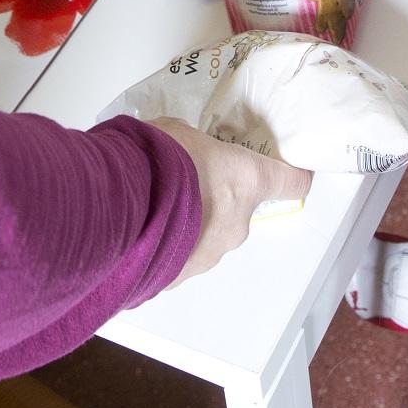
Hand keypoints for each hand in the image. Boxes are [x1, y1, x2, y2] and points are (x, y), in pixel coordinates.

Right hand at [150, 118, 313, 285]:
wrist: (116, 205)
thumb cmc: (151, 158)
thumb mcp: (177, 132)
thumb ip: (193, 146)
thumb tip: (183, 154)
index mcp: (247, 180)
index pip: (291, 182)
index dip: (291, 176)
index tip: (292, 174)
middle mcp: (237, 222)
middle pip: (239, 209)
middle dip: (214, 197)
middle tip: (183, 182)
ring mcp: (211, 254)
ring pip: (208, 236)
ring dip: (189, 223)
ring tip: (154, 207)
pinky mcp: (181, 276)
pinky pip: (181, 256)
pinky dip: (167, 244)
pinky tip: (143, 229)